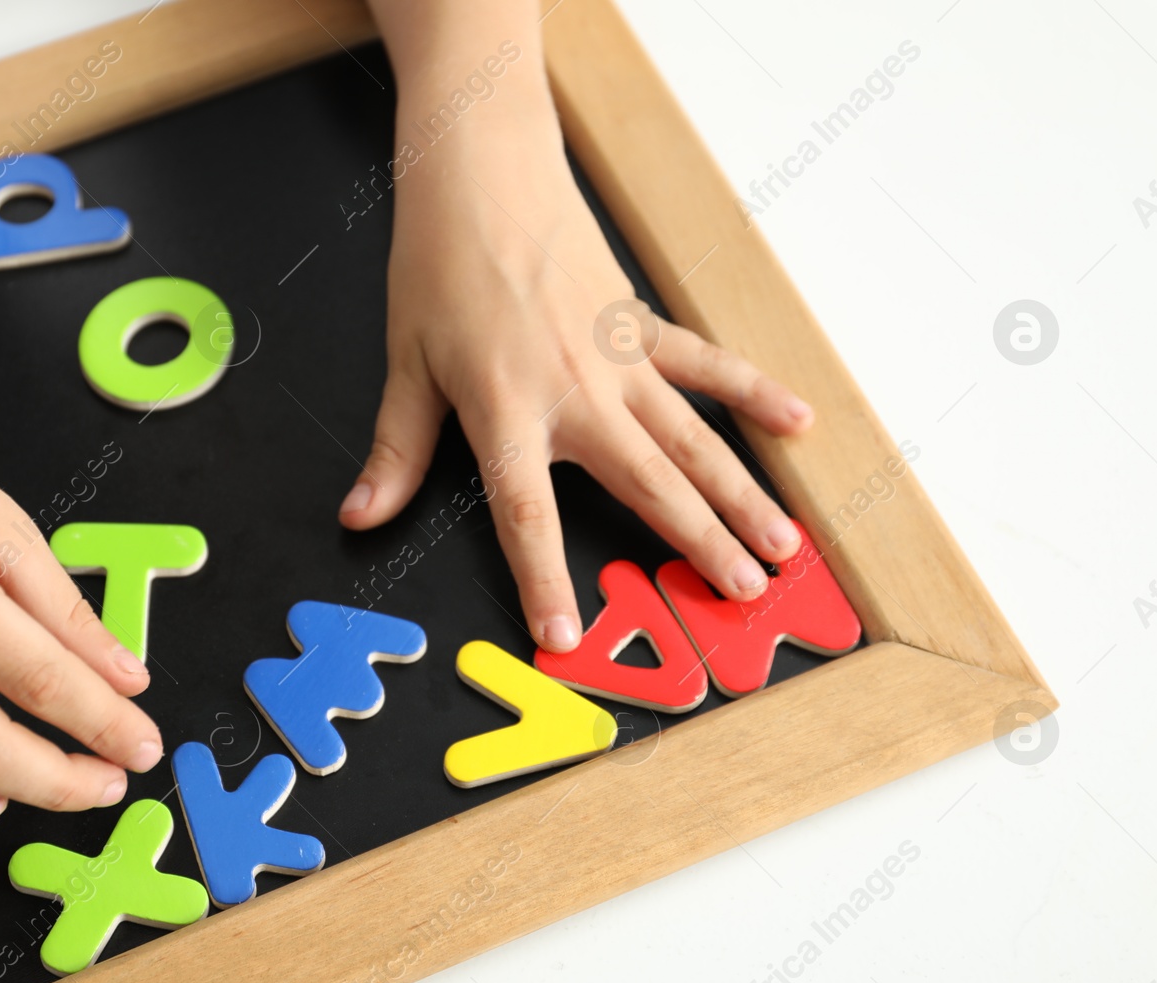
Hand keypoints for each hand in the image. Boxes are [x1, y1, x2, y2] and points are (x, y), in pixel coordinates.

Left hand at [338, 101, 812, 652]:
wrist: (482, 172)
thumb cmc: (438, 266)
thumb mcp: (404, 365)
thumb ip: (395, 452)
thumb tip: (360, 516)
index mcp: (507, 411)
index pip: (528, 514)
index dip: (544, 578)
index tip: (566, 636)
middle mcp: (575, 393)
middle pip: (645, 483)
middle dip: (697, 544)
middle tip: (744, 595)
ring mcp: (618, 359)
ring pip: (691, 438)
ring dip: (741, 493)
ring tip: (782, 543)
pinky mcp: (639, 325)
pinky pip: (704, 366)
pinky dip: (751, 392)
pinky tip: (797, 421)